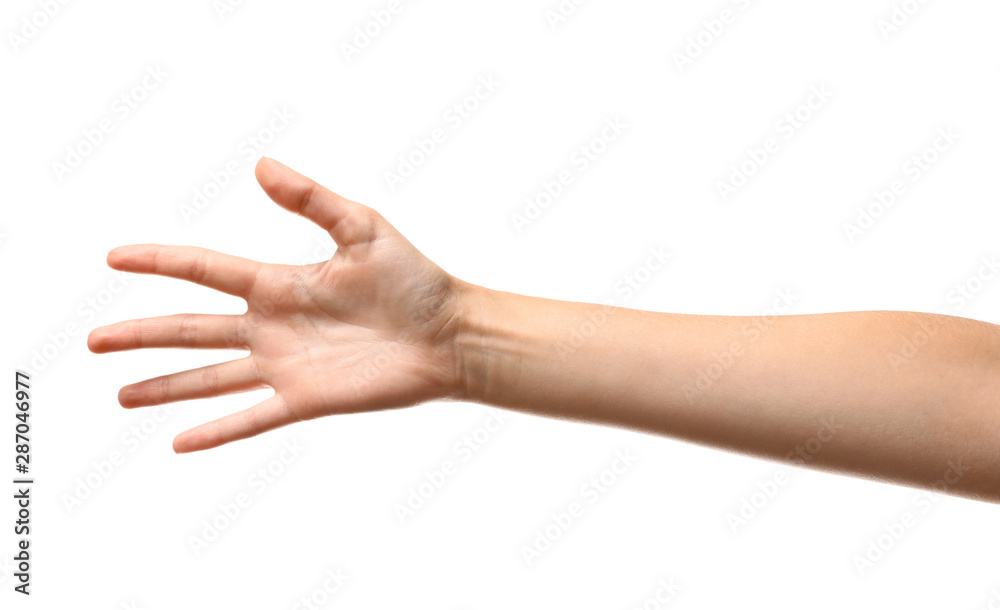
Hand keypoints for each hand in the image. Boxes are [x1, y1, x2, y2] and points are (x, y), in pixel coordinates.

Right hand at [89, 158, 467, 452]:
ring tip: (121, 393)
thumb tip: (260, 163)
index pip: (206, 269)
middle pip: (194, 330)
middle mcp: (274, 326)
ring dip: (166, 386)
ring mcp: (287, 365)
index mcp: (281, 282)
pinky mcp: (307, 400)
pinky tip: (179, 441)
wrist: (450, 334)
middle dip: (143, 334)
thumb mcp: (362, 228)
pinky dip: (217, 430)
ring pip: (211, 378)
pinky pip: (252, 417)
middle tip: (93, 341)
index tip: (114, 256)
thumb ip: (311, 200)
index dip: (160, 262)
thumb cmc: (414, 278)